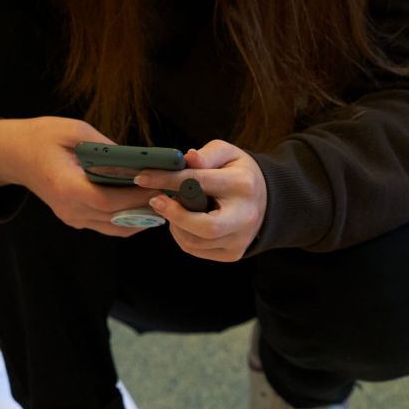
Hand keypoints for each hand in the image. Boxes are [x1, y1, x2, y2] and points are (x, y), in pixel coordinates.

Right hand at [0, 116, 157, 236]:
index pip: (107, 201)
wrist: (14, 154)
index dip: (136, 196)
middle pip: (117, 218)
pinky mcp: (75, 218)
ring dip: (143, 217)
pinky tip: (147, 205)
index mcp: (65, 186)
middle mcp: (69, 209)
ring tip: (166, 200)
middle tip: (174, 194)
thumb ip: (106, 147)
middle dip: (148, 207)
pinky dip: (130, 219)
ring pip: (117, 228)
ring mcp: (72, 217)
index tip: (160, 185)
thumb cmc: (42, 136)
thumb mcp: (74, 130)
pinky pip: (109, 226)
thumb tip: (138, 160)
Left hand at [135, 140, 267, 261]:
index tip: (142, 177)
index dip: (166, 180)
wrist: (266, 201)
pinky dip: (183, 236)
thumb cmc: (239, 173)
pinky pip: (196, 250)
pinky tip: (183, 222)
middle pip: (204, 227)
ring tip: (173, 208)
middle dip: (174, 215)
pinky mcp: (232, 254)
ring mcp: (240, 240)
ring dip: (175, 225)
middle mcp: (244, 216)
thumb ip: (207, 155)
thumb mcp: (228, 154)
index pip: (198, 182)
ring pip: (194, 242)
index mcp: (242, 185)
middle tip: (157, 201)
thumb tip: (187, 158)